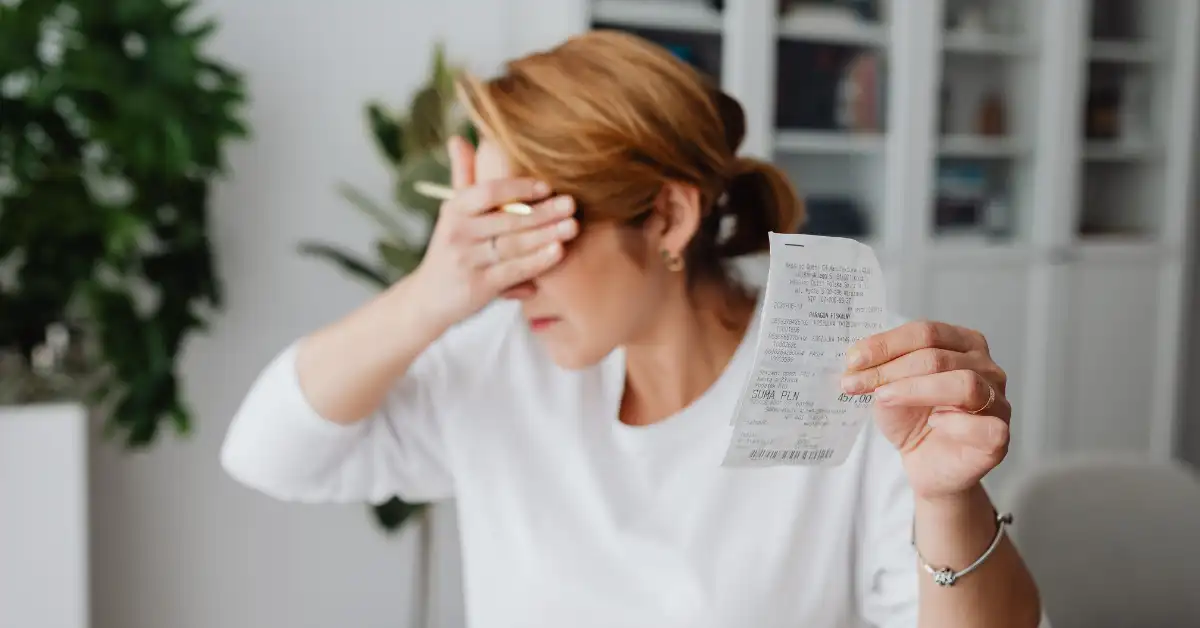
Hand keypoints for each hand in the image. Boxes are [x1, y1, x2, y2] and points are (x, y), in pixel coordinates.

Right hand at [412, 136, 577, 326]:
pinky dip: (537, 261)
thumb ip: (462, 177)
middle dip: (542, 211)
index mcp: (454, 210)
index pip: (486, 192)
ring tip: (572, 226)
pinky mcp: (478, 287)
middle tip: (571, 204)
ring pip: (514, 244)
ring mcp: (467, 261)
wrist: (428, 299)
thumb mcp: (451, 213)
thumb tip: (458, 138)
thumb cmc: (451, 249)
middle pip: (506, 218)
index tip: (546, 186)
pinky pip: (514, 271)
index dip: (517, 187)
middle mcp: (458, 233)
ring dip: (546, 235)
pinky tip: (559, 252)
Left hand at [841, 321, 1010, 501]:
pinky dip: (954, 423)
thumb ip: (881, 369)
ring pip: (963, 384)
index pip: (927, 332)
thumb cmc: (913, 419)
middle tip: (855, 383)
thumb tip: (857, 360)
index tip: (853, 359)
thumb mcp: (889, 388)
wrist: (925, 463)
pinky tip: (934, 423)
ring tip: (884, 399)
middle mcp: (988, 368)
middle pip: (939, 357)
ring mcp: (998, 402)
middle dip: (891, 369)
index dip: (887, 344)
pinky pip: (983, 425)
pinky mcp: (999, 436)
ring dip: (915, 390)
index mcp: (965, 344)